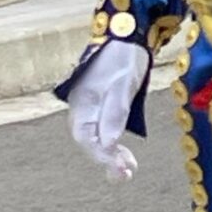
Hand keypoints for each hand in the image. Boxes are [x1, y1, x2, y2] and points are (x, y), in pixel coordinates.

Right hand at [67, 37, 148, 177]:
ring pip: (95, 139)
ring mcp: (90, 108)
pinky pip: (101, 132)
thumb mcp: (123, 85)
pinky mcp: (100, 107)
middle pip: (88, 141)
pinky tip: (123, 155)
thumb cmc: (124, 58)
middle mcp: (82, 107)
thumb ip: (115, 113)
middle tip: (126, 174)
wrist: (126, 36)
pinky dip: (112, 145)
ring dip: (110, 156)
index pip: (86, 136)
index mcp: (83, 101)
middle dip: (106, 160)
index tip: (120, 166)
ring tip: (129, 170)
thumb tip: (109, 144)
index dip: (101, 155)